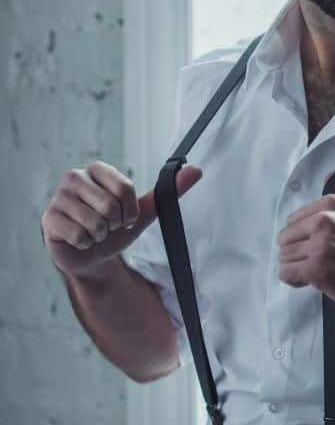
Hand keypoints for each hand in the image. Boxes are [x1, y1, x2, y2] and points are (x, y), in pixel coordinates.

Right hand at [41, 160, 202, 278]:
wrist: (93, 255)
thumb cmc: (116, 227)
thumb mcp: (144, 210)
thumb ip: (169, 190)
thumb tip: (196, 170)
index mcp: (97, 170)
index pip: (125, 188)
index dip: (131, 210)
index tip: (126, 216)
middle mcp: (74, 178)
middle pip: (110, 205)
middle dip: (115, 223)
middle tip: (108, 226)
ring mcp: (58, 198)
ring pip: (95, 222)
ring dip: (101, 234)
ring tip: (95, 232)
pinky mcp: (48, 219)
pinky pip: (79, 234)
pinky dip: (85, 243)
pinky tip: (80, 239)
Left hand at [276, 190, 334, 316]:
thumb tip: (329, 173)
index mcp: (332, 204)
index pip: (293, 220)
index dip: (302, 237)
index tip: (318, 244)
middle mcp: (325, 220)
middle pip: (285, 239)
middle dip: (297, 252)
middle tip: (319, 260)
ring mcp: (320, 245)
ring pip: (284, 257)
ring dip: (296, 267)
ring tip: (319, 270)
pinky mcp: (315, 269)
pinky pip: (285, 273)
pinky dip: (295, 280)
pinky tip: (313, 280)